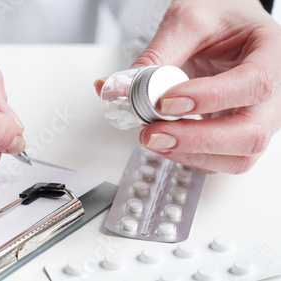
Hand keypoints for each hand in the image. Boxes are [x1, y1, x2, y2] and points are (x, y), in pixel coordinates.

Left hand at [96, 0, 280, 173]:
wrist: (227, 25)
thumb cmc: (220, 18)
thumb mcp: (188, 21)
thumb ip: (159, 54)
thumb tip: (123, 88)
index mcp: (271, 55)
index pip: (253, 84)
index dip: (210, 98)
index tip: (166, 101)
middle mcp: (273, 94)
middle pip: (250, 134)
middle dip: (196, 140)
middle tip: (153, 134)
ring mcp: (257, 119)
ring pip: (238, 157)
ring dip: (190, 154)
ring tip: (154, 138)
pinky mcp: (237, 134)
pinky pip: (220, 160)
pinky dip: (190, 157)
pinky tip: (165, 142)